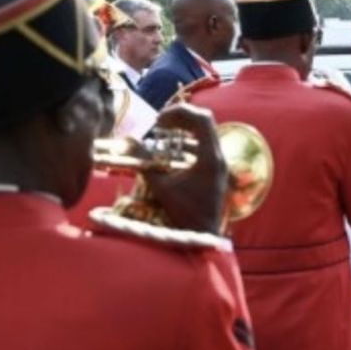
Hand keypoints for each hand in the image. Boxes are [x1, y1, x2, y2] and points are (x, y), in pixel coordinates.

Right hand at [143, 104, 228, 235]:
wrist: (203, 236)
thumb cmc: (184, 215)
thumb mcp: (162, 188)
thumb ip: (146, 164)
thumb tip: (129, 144)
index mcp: (210, 158)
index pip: (202, 120)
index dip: (179, 113)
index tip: (158, 120)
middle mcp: (219, 158)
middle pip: (206, 122)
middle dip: (182, 117)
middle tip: (160, 123)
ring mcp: (221, 164)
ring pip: (207, 133)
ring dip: (186, 128)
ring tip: (165, 131)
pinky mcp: (217, 171)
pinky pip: (206, 146)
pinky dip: (190, 141)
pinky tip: (174, 149)